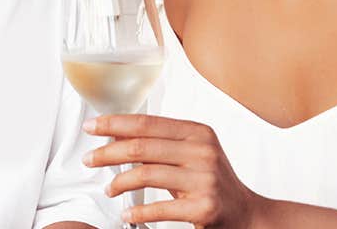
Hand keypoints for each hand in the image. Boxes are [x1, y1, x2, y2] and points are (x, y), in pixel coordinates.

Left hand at [83, 114, 265, 227]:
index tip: (92, 126)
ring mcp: (204, 179)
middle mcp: (202, 151)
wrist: (247, 214)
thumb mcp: (192, 154)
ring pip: (145, 174)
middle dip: (107, 153)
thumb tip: (117, 137)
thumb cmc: (213, 183)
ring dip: (119, 183)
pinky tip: (127, 214)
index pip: (146, 123)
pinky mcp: (204, 207)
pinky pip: (159, 208)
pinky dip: (137, 212)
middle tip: (89, 160)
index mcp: (197, 132)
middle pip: (141, 146)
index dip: (114, 123)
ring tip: (109, 188)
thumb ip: (161, 144)